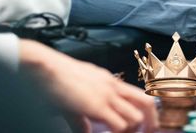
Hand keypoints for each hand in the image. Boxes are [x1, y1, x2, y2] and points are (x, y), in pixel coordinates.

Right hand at [19, 40, 156, 132]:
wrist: (45, 68)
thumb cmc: (55, 78)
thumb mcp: (74, 96)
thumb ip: (82, 115)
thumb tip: (85, 130)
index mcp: (109, 82)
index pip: (139, 95)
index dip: (148, 112)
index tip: (149, 126)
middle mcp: (113, 87)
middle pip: (146, 104)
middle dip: (151, 122)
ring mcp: (107, 96)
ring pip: (136, 117)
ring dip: (131, 131)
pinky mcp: (97, 106)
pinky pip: (119, 125)